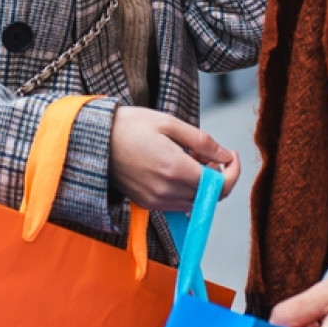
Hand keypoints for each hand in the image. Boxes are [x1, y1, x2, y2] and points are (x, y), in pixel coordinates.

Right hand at [108, 106, 239, 211]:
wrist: (95, 139)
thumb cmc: (130, 125)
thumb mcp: (169, 123)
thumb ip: (202, 141)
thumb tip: (225, 155)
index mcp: (175, 169)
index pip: (218, 185)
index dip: (233, 172)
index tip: (232, 156)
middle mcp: (166, 190)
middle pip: (209, 196)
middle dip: (217, 176)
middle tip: (209, 153)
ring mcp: (155, 200)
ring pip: (193, 202)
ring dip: (200, 185)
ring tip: (190, 158)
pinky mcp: (146, 203)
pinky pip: (176, 203)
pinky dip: (185, 190)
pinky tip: (176, 169)